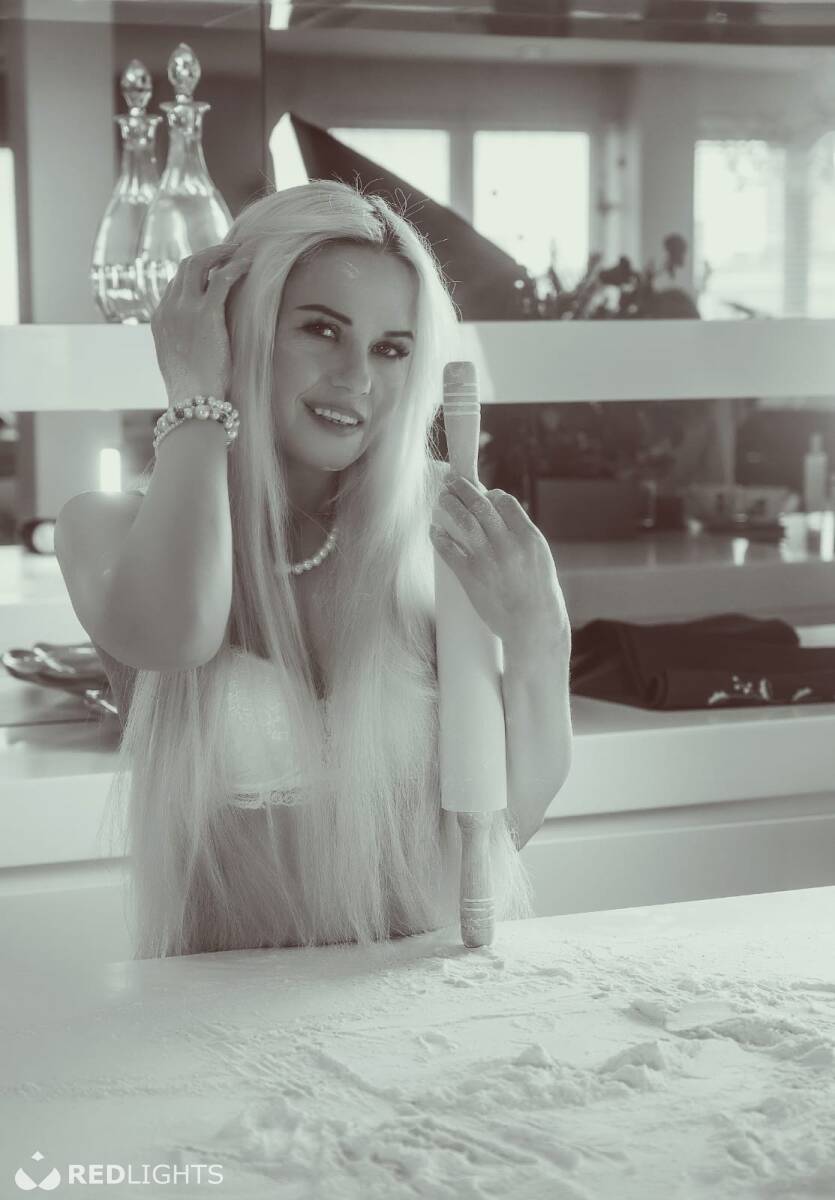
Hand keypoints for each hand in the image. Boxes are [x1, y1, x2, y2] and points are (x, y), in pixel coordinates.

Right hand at [150, 242, 251, 403]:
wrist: (193, 400)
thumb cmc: (192, 391)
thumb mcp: (179, 363)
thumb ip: (183, 345)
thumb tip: (196, 345)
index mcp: (159, 320)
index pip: (174, 284)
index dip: (194, 274)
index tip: (213, 271)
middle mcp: (168, 309)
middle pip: (184, 267)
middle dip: (207, 255)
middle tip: (227, 251)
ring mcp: (184, 309)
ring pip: (198, 264)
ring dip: (219, 253)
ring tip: (238, 250)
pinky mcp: (205, 314)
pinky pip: (220, 279)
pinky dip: (234, 266)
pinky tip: (248, 264)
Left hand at [429, 476, 569, 656]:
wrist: (533, 625)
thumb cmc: (539, 594)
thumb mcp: (539, 558)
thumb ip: (520, 538)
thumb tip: (499, 519)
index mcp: (529, 537)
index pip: (505, 502)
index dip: (490, 494)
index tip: (482, 493)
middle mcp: (508, 544)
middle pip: (481, 505)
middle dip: (463, 489)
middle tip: (451, 481)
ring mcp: (489, 560)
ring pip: (463, 521)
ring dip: (449, 505)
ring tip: (441, 498)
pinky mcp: (471, 577)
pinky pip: (450, 550)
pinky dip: (440, 537)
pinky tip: (434, 530)